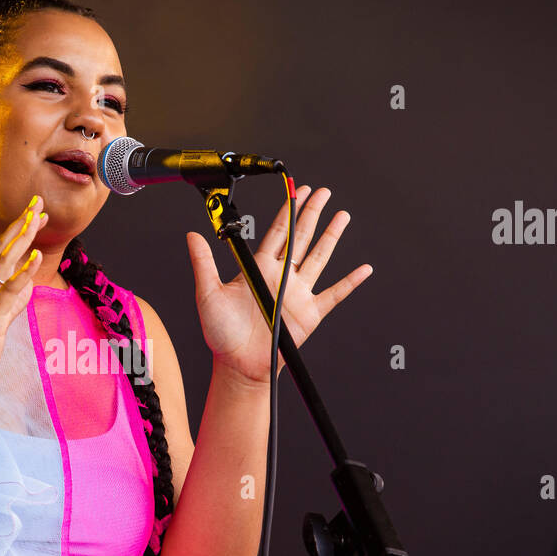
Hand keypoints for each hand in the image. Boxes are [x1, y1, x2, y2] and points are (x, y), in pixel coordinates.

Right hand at [0, 195, 48, 392]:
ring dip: (21, 239)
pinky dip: (23, 273)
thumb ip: (13, 300)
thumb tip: (28, 284)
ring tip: (37, 219)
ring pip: (3, 263)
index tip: (35, 213)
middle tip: (38, 203)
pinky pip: (8, 292)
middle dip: (21, 224)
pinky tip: (35, 257)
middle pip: (1, 248)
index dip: (17, 230)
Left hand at [184, 185, 371, 386]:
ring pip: (319, 257)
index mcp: (258, 268)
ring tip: (342, 215)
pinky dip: (350, 282)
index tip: (297, 190)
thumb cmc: (221, 334)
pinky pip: (334, 294)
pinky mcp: (310, 314)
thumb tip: (192, 235)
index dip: (288, 209)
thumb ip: (203, 263)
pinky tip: (364, 269)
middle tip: (323, 192)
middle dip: (312, 213)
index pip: (277, 232)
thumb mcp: (207, 294)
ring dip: (331, 236)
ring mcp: (297, 294)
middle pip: (301, 237)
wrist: (238, 366)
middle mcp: (280, 277)